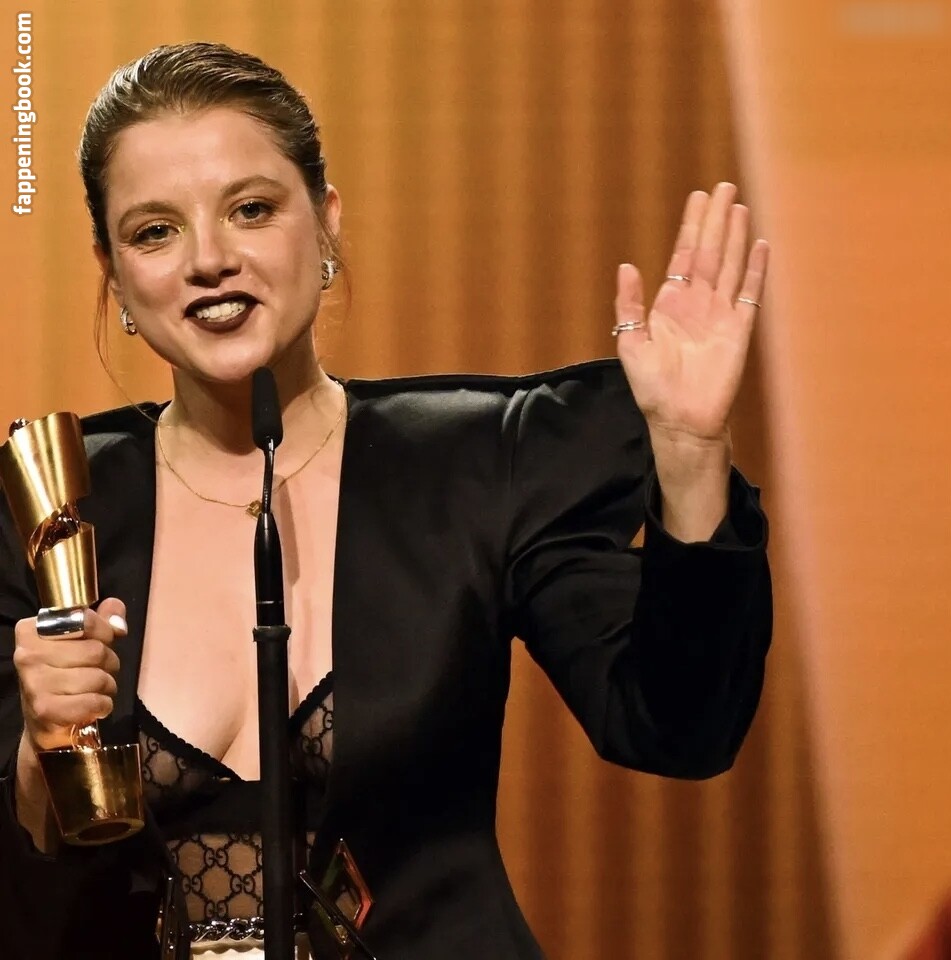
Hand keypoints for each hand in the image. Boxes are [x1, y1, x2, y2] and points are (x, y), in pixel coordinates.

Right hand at [13, 598, 126, 750]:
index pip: (85, 619)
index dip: (105, 632)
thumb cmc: (66, 672)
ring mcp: (34, 682)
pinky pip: (93, 702)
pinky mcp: (44, 709)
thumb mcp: (82, 640)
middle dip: (110, 663)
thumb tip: (117, 616)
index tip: (103, 642)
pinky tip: (95, 705)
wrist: (45, 720)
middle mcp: (28, 654)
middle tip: (101, 671)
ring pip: (97, 677)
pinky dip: (103, 705)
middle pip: (96, 651)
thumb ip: (102, 621)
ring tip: (96, 689)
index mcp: (32, 630)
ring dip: (107, 686)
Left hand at [614, 182, 768, 451]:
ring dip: (735, 236)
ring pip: (729, 265)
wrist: (679, 419)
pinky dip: (756, 269)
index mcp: (670, 304)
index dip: (691, 226)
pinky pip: (750, 293)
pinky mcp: (739, 330)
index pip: (683, 255)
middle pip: (709, 251)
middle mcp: (697, 303)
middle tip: (723, 187)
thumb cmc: (652, 387)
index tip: (698, 198)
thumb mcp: (631, 343)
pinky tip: (761, 245)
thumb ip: (629, 305)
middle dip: (716, 219)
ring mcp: (720, 314)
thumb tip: (627, 266)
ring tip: (739, 206)